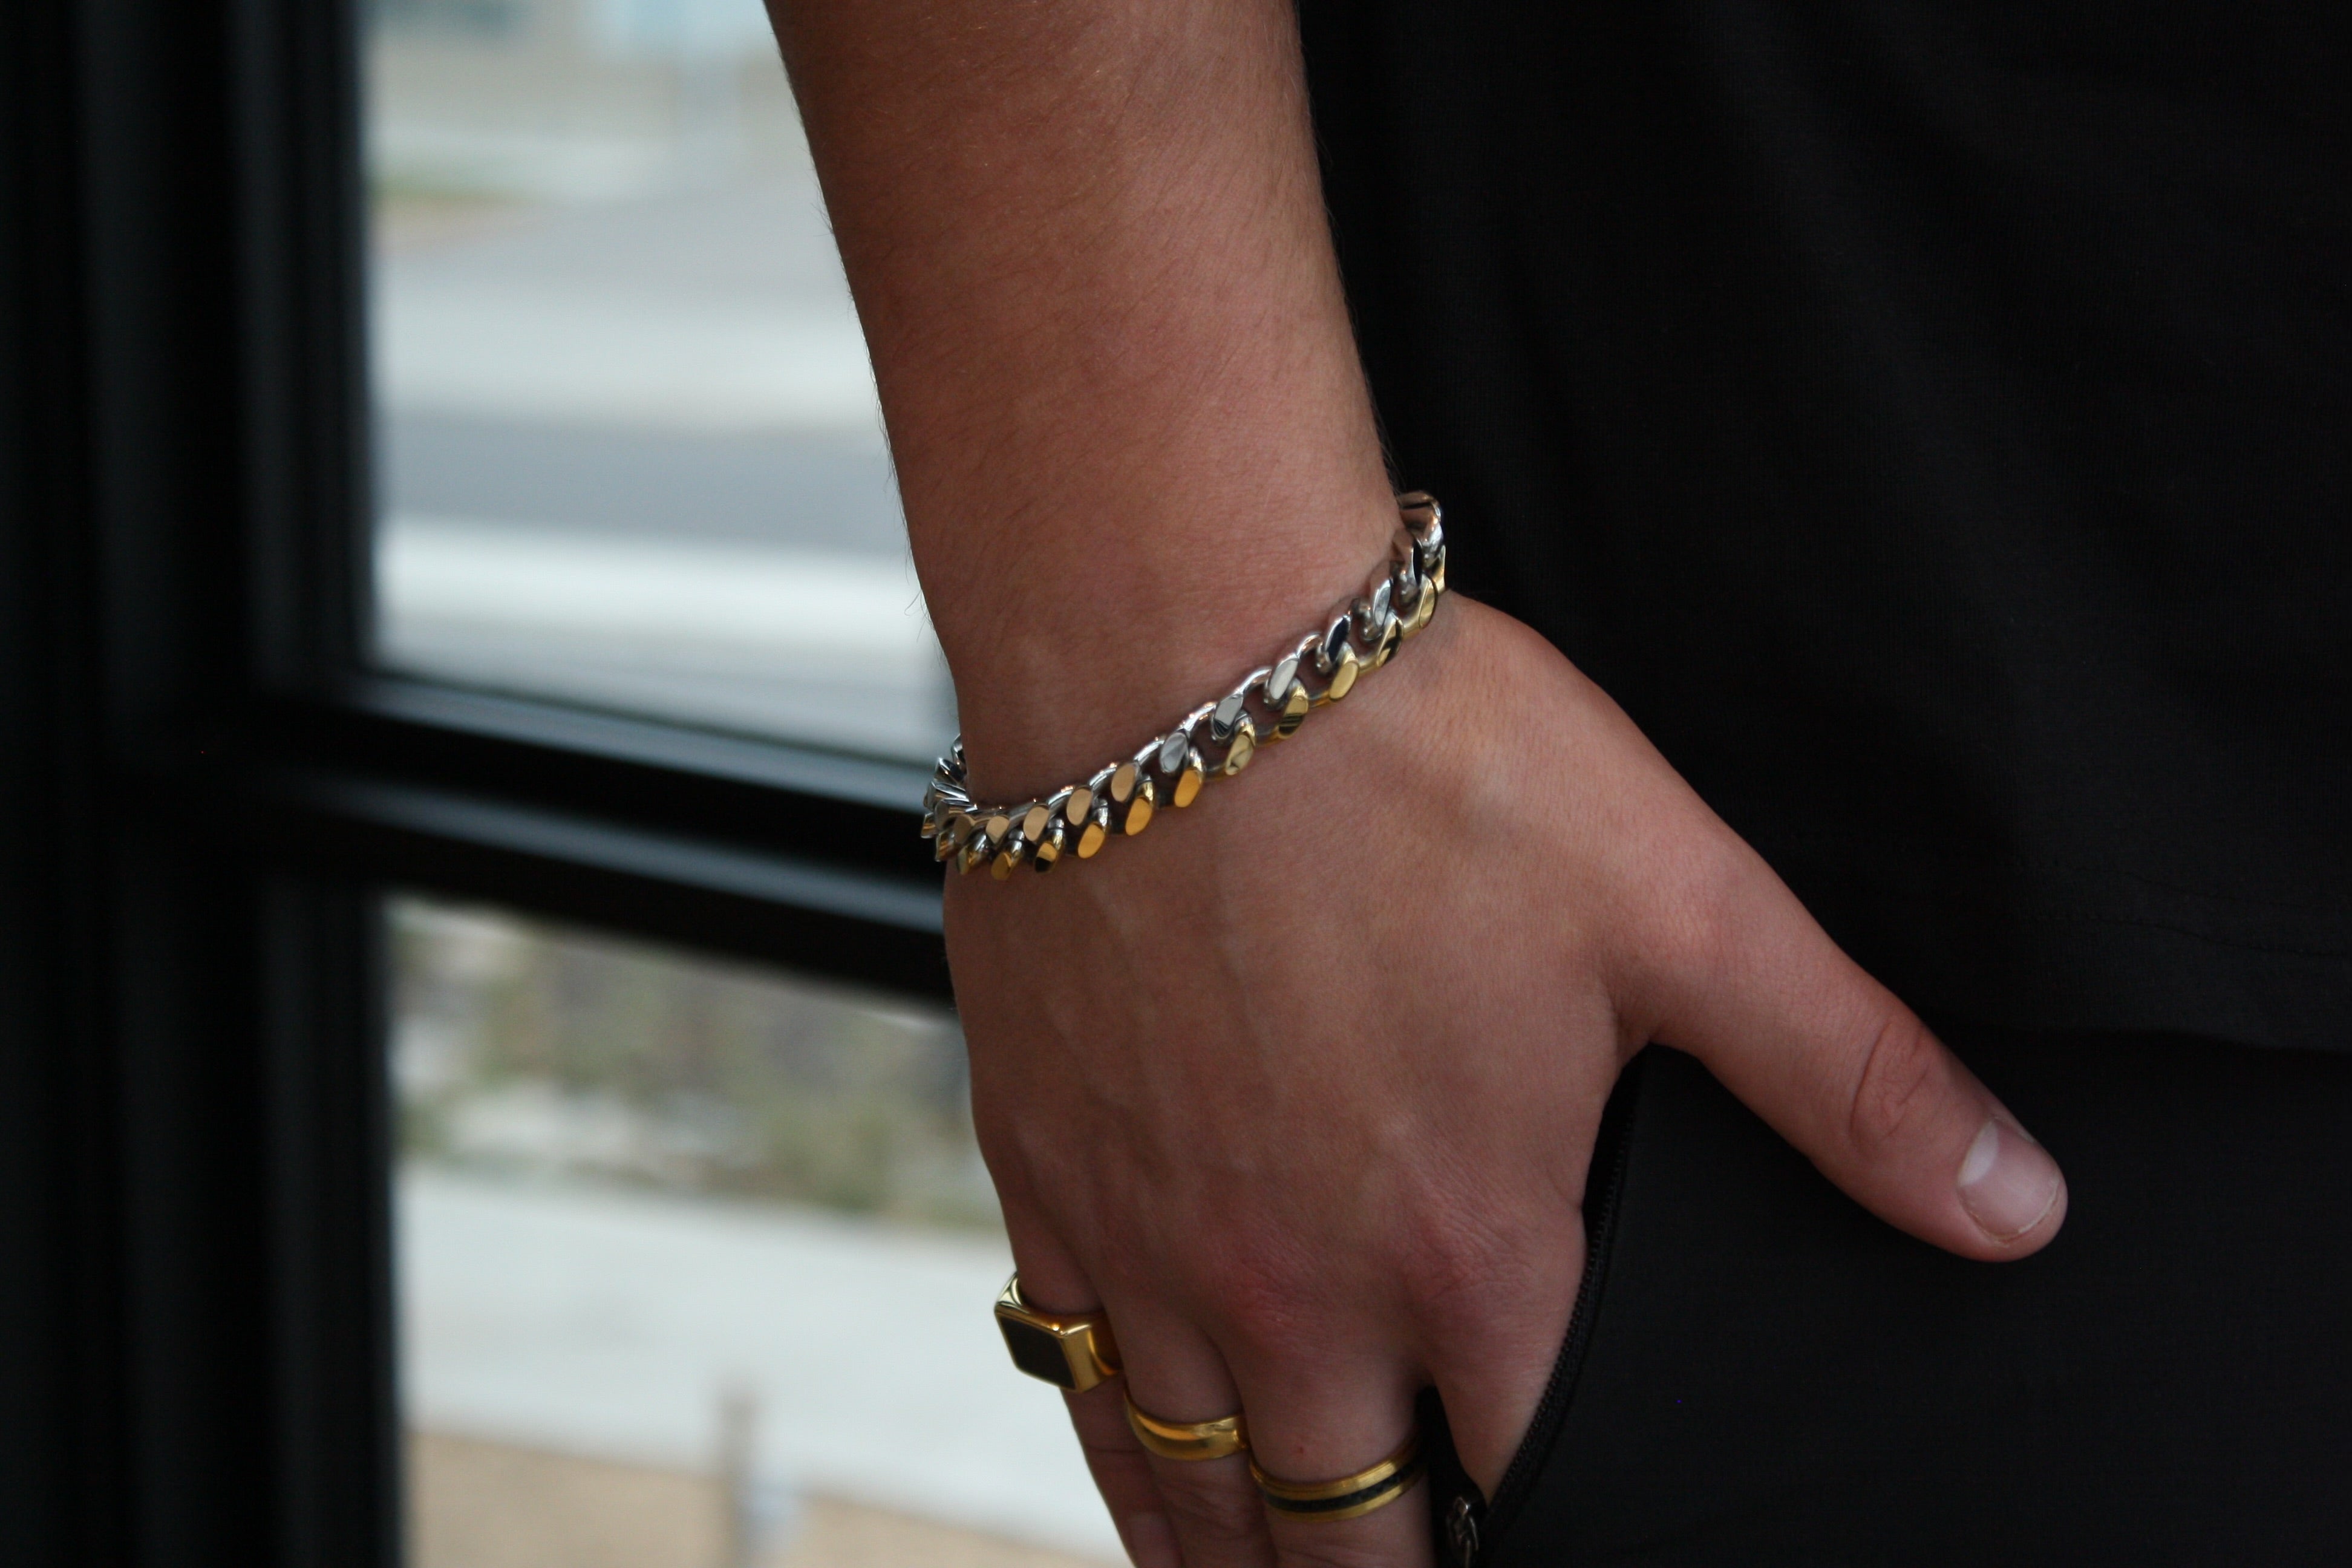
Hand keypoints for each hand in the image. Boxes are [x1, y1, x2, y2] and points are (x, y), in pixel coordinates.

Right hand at [950, 598, 2066, 1567]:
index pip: (1529, 1486)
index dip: (1562, 1525)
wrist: (1170, 644)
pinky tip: (1140, 1464)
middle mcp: (1295, 1289)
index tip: (1559, 1524)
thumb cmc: (1408, 757)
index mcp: (1466, 1248)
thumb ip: (1846, 1075)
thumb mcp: (1676, 903)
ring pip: (1192, 1491)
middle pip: (1342, 1538)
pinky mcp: (1040, 1170)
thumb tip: (2010, 1204)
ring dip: (1246, 1562)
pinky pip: (1067, 1378)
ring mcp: (1150, 1242)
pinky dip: (1116, 1457)